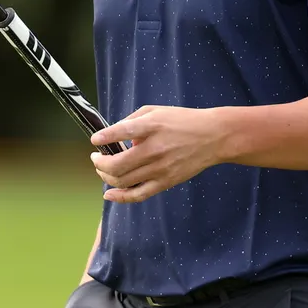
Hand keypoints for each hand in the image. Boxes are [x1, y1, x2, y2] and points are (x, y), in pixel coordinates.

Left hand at [89, 105, 225, 202]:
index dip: (105, 137)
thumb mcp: (156, 111)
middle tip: (95, 158)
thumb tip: (114, 137)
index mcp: (153, 126)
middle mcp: (155, 149)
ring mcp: (161, 168)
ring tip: (103, 170)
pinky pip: (138, 194)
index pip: (123, 132)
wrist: (213, 137)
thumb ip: (132, 121)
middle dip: (99, 163)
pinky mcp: (166, 182)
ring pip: (123, 181)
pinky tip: (108, 194)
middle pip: (117, 164)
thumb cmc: (182, 121)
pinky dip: (120, 197)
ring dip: (106, 176)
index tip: (95, 140)